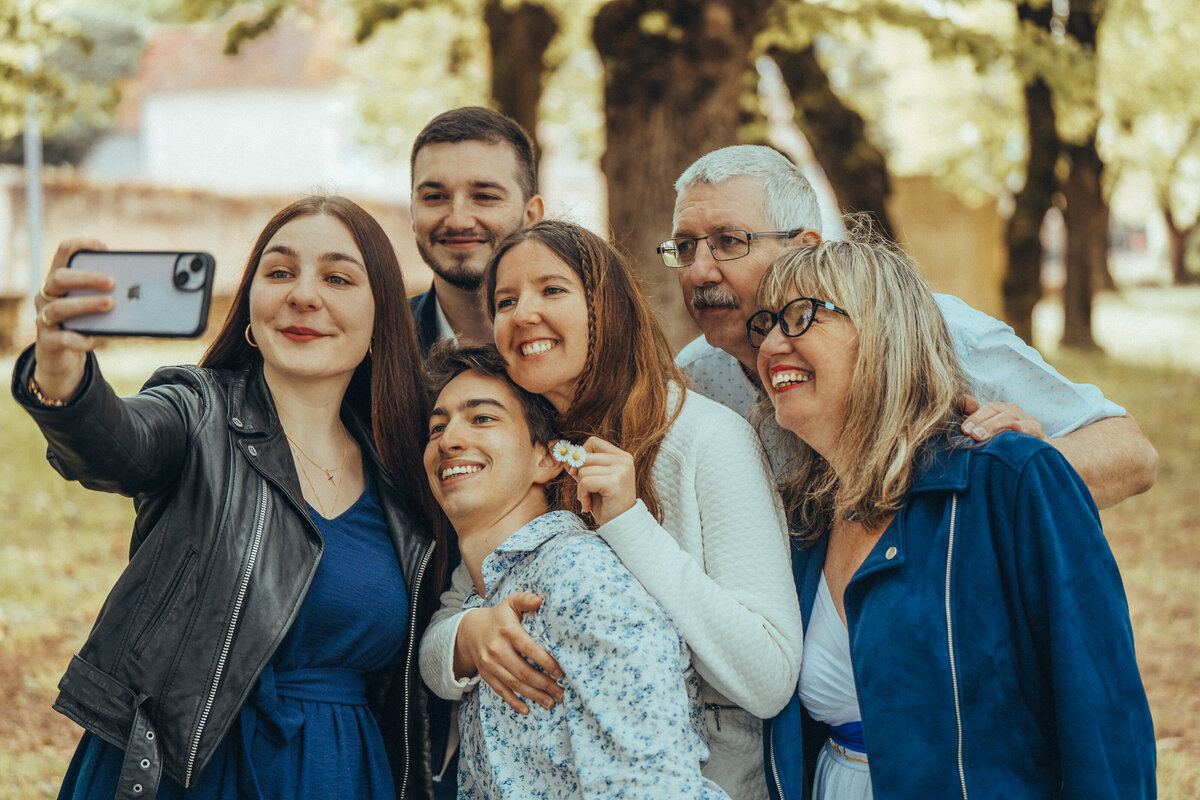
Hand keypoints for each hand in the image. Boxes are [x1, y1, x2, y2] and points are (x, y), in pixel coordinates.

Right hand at [33, 239, 114, 400]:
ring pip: (59, 307)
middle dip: (86, 278)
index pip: (63, 252)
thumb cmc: (84, 324)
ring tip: (110, 304)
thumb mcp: (95, 306)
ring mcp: (44, 318)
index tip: (104, 248)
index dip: (80, 245)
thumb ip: (109, 294)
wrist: (63, 358)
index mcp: (60, 280)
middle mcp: (47, 295)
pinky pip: (62, 338)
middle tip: (111, 281)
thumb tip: (142, 289)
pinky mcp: (47, 341)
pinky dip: (80, 339)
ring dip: (86, 304)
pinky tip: (93, 340)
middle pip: (59, 278)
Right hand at [454, 593, 563, 714]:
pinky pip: (500, 691)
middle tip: (561, 693)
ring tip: (551, 702)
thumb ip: (525, 600)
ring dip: (534, 695)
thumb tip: (541, 600)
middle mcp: (497, 649)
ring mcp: (489, 664)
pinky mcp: (486, 675)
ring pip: (514, 684)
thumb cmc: (498, 617)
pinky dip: (514, 702)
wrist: (469, 631)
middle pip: (523, 671)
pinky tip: (527, 710)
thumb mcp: (510, 603)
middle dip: (544, 684)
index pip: (529, 649)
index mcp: (507, 631)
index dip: (546, 662)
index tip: (560, 672)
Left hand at [566, 436, 636, 526]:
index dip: (581, 455)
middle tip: (585, 491)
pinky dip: (582, 494)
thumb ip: (583, 468)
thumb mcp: (594, 481)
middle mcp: (624, 460)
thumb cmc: (607, 504)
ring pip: (583, 470)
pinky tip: (589, 504)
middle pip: (585, 456)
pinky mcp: (614, 482)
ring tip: (589, 499)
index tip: (578, 472)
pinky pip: (585, 482)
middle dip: (579, 475)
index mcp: (622, 456)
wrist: (620, 526)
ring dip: (580, 488)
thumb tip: (566, 458)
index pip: (593, 442)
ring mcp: (621, 470)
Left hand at [959, 395, 1046, 441]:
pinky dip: (1024, 428)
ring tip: (981, 436)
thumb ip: (976, 416)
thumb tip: (962, 399)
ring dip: (996, 426)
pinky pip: (1032, 428)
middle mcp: (1015, 412)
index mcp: (1002, 410)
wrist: (1036, 454)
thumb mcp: (989, 429)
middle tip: (971, 434)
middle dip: (983, 422)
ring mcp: (1028, 421)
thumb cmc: (1007, 441)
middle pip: (998, 411)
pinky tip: (1016, 431)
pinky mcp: (1040, 433)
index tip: (964, 429)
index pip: (988, 408)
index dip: (975, 417)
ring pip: (1011, 418)